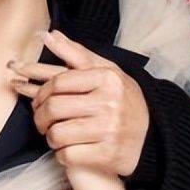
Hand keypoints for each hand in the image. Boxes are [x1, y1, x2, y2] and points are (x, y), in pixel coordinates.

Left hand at [10, 29, 149, 176]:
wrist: (152, 136)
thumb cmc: (121, 100)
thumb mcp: (105, 71)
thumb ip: (75, 53)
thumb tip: (48, 34)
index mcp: (107, 79)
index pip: (57, 82)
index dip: (38, 93)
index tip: (37, 102)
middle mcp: (109, 103)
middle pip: (53, 108)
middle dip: (40, 118)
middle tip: (42, 122)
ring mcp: (109, 130)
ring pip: (57, 134)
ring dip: (51, 137)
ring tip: (56, 136)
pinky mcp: (107, 155)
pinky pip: (67, 155)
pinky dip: (63, 155)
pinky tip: (70, 150)